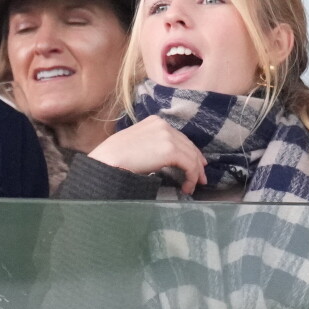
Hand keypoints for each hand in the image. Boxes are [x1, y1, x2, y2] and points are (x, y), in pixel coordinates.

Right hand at [88, 115, 206, 193]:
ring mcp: (168, 136)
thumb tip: (162, 157)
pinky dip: (191, 177)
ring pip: (191, 156)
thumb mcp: (135, 143)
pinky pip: (189, 165)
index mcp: (155, 121)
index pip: (179, 137)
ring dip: (194, 173)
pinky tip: (186, 187)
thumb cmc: (113, 156)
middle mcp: (164, 125)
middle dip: (197, 162)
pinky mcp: (170, 150)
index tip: (196, 164)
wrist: (107, 159)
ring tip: (193, 186)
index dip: (190, 151)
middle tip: (201, 177)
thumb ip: (151, 144)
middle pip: (188, 145)